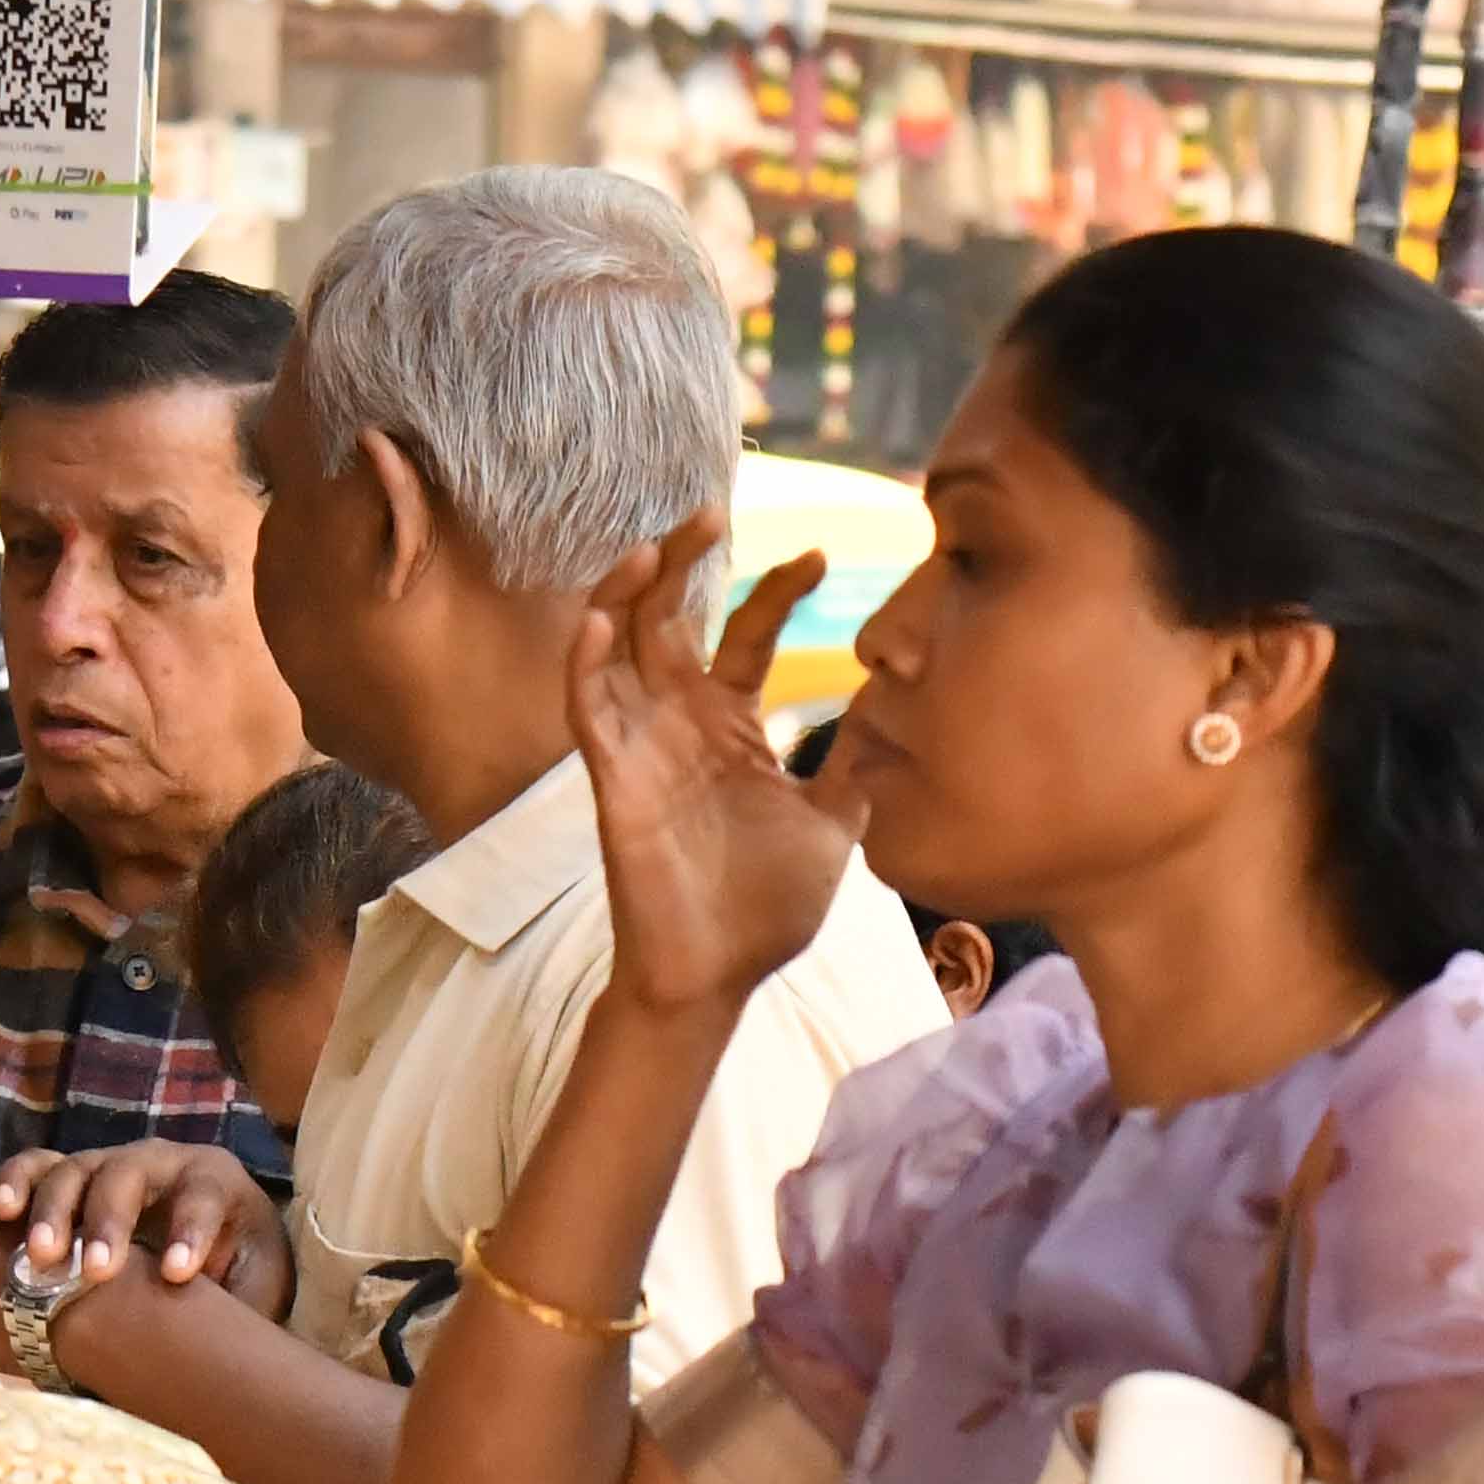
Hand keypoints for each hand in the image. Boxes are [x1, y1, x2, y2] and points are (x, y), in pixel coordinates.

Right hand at [14, 1138, 288, 1309]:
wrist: (198, 1260)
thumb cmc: (233, 1280)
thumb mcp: (256, 1293)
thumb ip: (244, 1305)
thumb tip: (232, 1344)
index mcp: (215, 1182)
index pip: (204, 1195)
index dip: (189, 1230)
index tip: (176, 1275)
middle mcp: (159, 1163)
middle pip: (128, 1175)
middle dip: (110, 1221)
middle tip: (96, 1271)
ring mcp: (107, 1166)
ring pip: (75, 1170)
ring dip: (55, 1211)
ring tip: (42, 1256)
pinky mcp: (66, 1177)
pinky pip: (35, 1166)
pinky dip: (17, 1182)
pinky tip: (2, 1213)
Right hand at [572, 535, 854, 1019]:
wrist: (719, 976)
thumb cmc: (766, 910)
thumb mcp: (833, 829)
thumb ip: (852, 771)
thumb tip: (896, 723)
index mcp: (733, 728)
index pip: (749, 635)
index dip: (778, 591)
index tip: (821, 556)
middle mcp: (681, 722)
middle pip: (671, 616)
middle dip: (683, 558)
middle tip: (709, 507)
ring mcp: (643, 744)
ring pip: (618, 643)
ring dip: (625, 590)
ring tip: (649, 544)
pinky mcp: (612, 776)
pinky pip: (588, 705)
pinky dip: (587, 659)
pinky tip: (599, 615)